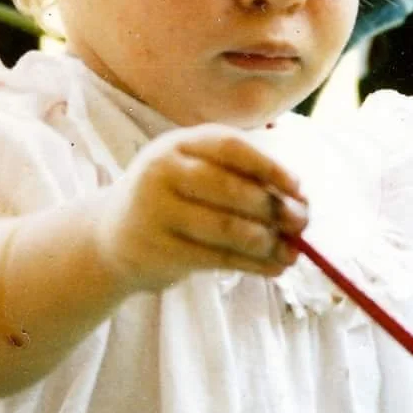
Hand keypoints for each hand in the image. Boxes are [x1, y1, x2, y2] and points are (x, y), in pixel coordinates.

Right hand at [90, 124, 308, 293]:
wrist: (112, 237)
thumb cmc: (170, 200)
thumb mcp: (193, 173)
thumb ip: (239, 178)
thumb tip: (299, 202)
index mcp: (178, 144)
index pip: (230, 147)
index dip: (269, 167)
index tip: (298, 187)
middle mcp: (163, 171)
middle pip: (231, 189)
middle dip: (274, 208)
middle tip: (301, 223)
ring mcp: (157, 211)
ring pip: (227, 228)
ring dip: (267, 242)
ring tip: (290, 252)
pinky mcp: (160, 249)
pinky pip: (218, 258)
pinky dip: (253, 264)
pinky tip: (273, 268)